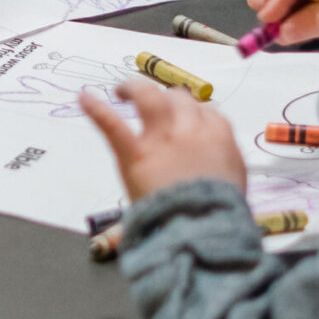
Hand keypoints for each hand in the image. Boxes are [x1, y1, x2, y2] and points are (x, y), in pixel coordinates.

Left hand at [80, 80, 246, 204]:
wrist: (203, 230)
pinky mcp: (135, 154)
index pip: (204, 110)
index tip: (183, 118)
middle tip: (153, 105)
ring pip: (149, 97)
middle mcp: (190, 129)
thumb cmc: (219, 212)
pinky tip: (84, 98)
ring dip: (134, 88)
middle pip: (177, 98)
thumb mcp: (234, 179)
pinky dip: (96, 109)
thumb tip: (216, 147)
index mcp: (218, 135)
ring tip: (122, 90)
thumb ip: (224, 156)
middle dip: (166, 99)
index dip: (192, 112)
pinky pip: (113, 124)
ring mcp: (162, 139)